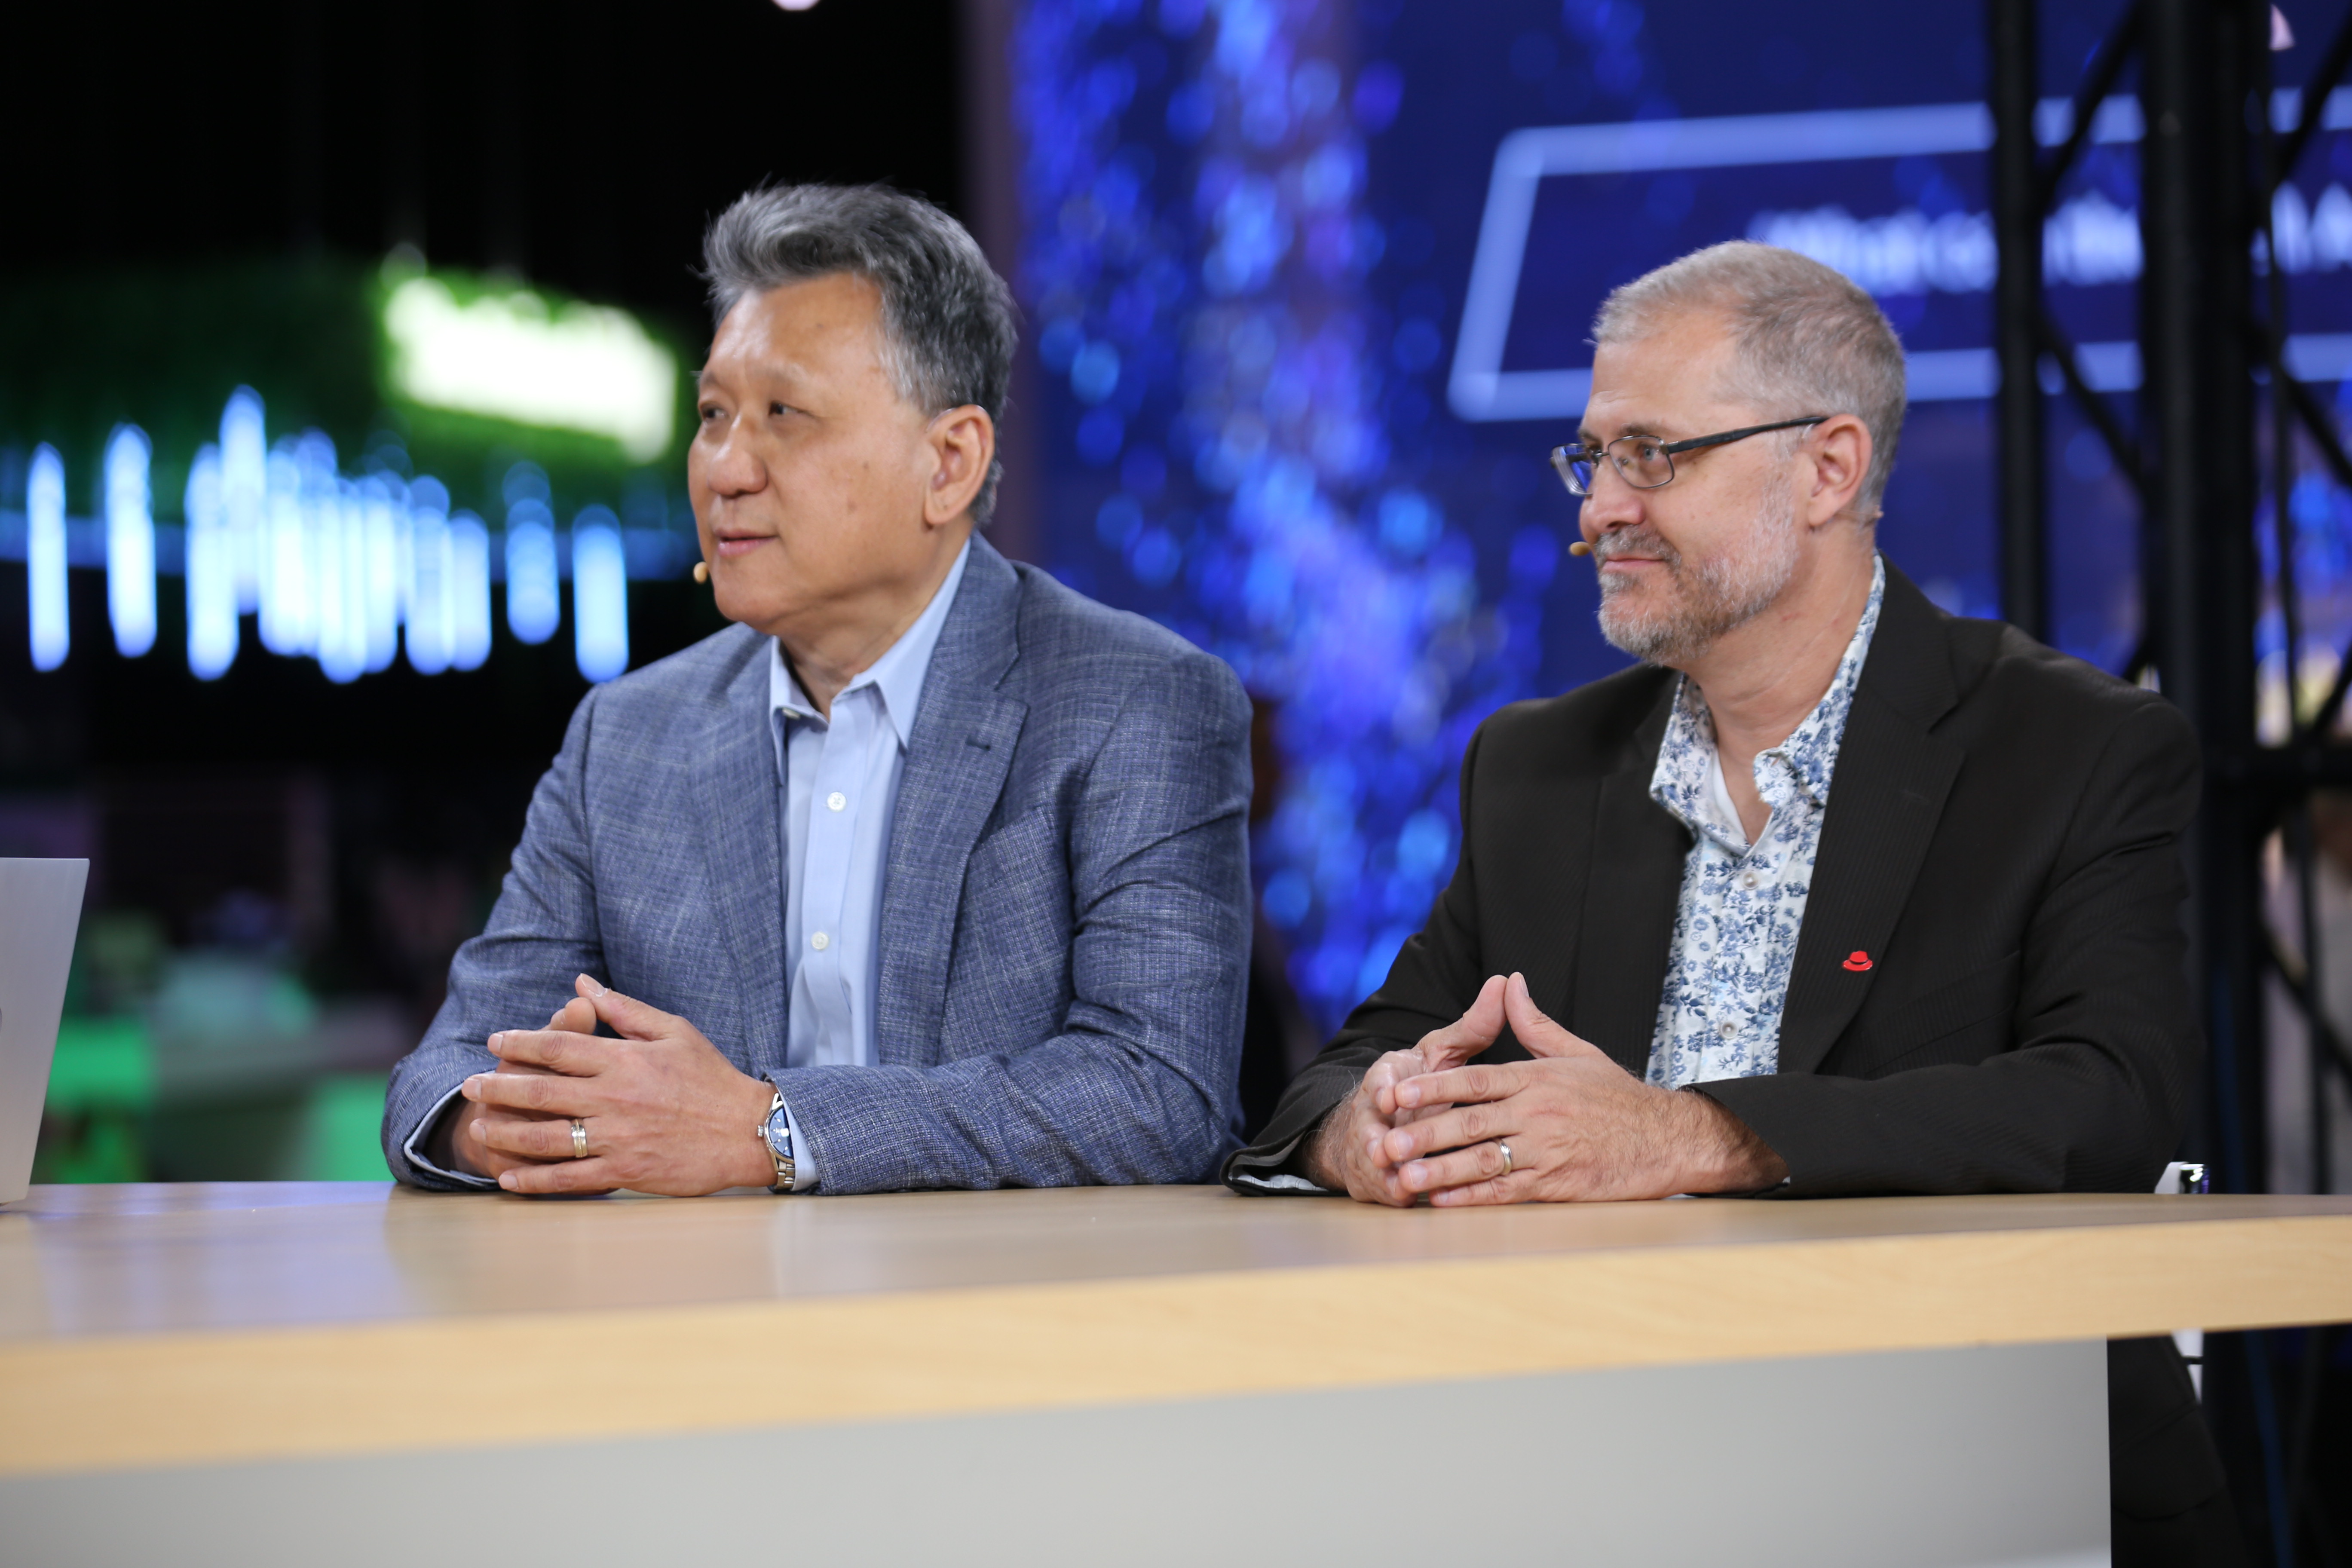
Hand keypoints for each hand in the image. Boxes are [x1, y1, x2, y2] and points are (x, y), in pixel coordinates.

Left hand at [457, 975, 778, 1195]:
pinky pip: (569, 1179)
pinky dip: (535, 1181)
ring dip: (506, 1133)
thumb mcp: (674, 1030)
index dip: (520, 1044)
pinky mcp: (625, 1171)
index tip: (495, 1042)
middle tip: (469, 1085)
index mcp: (625, 1060)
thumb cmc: (712, 1077)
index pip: (558, 1047)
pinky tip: (509, 1179)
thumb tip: (581, 984)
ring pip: (546, 1138)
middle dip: (498, 1087)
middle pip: (540, 1092)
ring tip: (479, 1128)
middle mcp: (614, 1098)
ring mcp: (617, 1138)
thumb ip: (623, 1009)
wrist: (748, 1131)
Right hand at [1303, 975, 1506, 1204]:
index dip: (1385, 1089)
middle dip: (1379, 1139)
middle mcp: (1373, 1112)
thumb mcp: (1444, 1052)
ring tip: (1401, 1184)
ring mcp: (1371, 1146)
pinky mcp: (1376, 1177)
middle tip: (1389, 1151)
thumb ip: (1474, 1026)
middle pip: (1371, 1126)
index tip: (1392, 1098)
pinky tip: (1408, 1200)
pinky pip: (1384, 1187)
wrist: (1382, 1122)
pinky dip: (1396, 1193)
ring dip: (1386, 1172)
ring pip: (1375, 1161)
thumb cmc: (1421, 1082)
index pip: (1380, 1079)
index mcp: (1388, 1076)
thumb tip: (1505, 983)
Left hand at [1380, 972, 1786, 1205]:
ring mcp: (1548, 1149)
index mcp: (1537, 1078)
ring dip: (1441, 1170)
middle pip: (1470, 1122)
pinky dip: (1474, 1197)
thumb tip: (1509, 982)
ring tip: (1404, 1177)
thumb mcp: (1577, 1052)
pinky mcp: (1559, 1183)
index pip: (1474, 1079)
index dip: (1432, 1087)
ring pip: (1484, 1160)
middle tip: (1385, 1143)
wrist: (1668, 1137)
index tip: (1396, 1093)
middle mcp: (1538, 1112)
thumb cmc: (1619, 1097)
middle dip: (1424, 1133)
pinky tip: (1444, 1201)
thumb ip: (1535, 1023)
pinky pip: (1508, 1191)